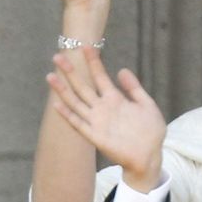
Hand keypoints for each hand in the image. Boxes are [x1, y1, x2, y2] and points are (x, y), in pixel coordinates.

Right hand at [47, 48, 166, 189]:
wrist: (150, 156)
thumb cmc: (150, 132)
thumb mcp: (146, 105)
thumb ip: (134, 88)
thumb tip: (121, 69)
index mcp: (115, 99)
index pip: (100, 76)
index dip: (93, 62)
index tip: (86, 46)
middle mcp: (103, 108)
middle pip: (83, 86)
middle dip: (71, 72)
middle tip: (57, 56)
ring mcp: (97, 121)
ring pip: (76, 102)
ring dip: (63, 90)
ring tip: (51, 76)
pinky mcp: (95, 136)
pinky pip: (78, 124)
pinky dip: (67, 115)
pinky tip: (57, 104)